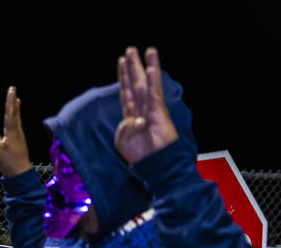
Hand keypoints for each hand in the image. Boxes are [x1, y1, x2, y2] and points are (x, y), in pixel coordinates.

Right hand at [0, 86, 32, 176]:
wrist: (20, 174)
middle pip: (15, 114)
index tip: (12, 90)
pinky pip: (13, 130)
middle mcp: (17, 133)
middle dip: (13, 102)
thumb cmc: (8, 162)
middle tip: (13, 90)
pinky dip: (13, 121)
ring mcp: (19, 138)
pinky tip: (11, 123)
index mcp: (12, 132)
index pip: (10, 113)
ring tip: (17, 101)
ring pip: (15, 121)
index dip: (10, 101)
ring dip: (15, 110)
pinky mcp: (19, 144)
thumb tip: (0, 139)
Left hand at [115, 47, 178, 163]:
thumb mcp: (123, 141)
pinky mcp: (159, 112)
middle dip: (133, 65)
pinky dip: (152, 81)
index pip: (126, 90)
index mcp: (131, 114)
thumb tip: (134, 119)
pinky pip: (154, 94)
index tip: (122, 61)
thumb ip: (123, 128)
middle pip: (136, 82)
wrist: (154, 163)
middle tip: (131, 49)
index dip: (123, 76)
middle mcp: (142, 107)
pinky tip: (152, 69)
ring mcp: (151, 108)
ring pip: (148, 84)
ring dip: (147, 66)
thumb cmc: (140, 153)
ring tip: (148, 50)